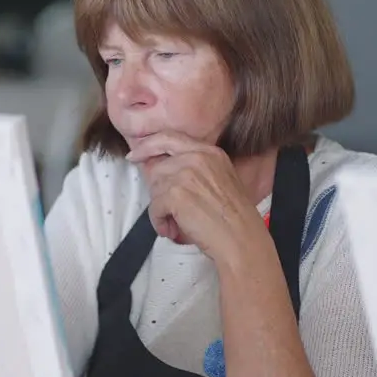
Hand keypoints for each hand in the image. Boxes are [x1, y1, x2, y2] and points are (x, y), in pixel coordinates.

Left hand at [126, 131, 266, 259]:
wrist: (242, 238)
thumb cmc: (234, 217)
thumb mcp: (221, 179)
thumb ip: (195, 169)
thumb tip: (165, 172)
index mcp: (209, 151)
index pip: (169, 138)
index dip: (148, 146)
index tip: (135, 156)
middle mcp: (197, 158)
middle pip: (158, 167)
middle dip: (157, 190)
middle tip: (164, 208)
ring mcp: (185, 174)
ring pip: (155, 188)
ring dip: (160, 209)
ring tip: (173, 223)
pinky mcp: (176, 195)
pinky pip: (154, 207)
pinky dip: (159, 221)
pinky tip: (171, 230)